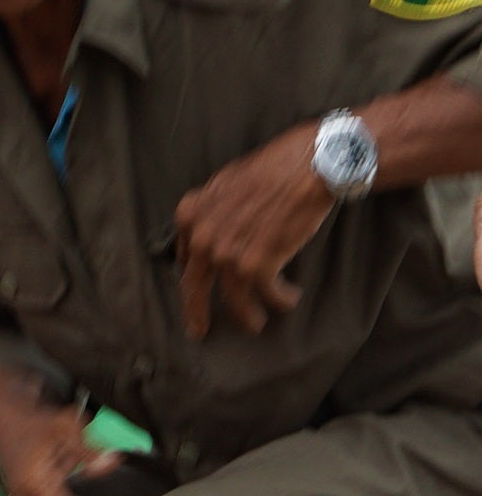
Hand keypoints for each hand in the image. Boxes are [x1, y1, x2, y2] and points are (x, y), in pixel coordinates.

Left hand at [173, 122, 335, 337]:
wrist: (309, 164)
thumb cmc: (275, 167)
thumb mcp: (227, 182)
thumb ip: (212, 209)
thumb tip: (209, 231)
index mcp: (190, 215)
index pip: (186, 257)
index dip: (194, 276)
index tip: (198, 290)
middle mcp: (202, 238)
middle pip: (194, 287)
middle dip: (196, 313)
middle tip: (199, 330)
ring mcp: (227, 254)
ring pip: (233, 299)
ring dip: (247, 315)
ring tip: (255, 323)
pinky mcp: (257, 265)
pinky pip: (266, 294)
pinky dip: (280, 299)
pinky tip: (288, 298)